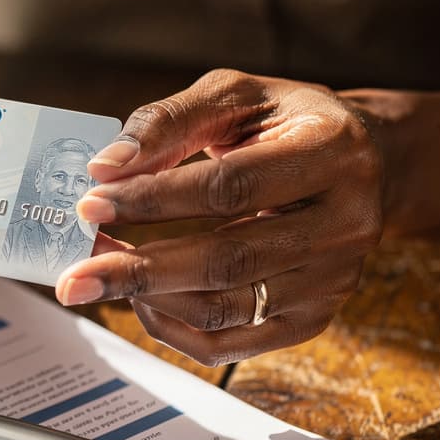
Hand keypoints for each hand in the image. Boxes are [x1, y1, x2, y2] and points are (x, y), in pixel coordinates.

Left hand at [55, 69, 385, 365]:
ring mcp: (333, 280)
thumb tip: (105, 167)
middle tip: (74, 273)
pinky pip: (230, 344)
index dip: (156, 199)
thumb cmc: (286, 122)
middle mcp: (345, 223)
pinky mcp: (313, 318)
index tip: (90, 204)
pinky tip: (140, 299)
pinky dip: (172, 328)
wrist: (365, 163)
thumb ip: (169, 122)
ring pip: (225, 309)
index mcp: (332, 151)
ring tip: (99, 274)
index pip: (232, 188)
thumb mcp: (236, 95)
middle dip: (139, 270)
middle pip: (228, 262)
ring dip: (148, 298)